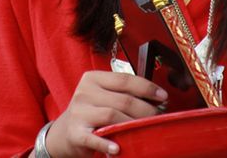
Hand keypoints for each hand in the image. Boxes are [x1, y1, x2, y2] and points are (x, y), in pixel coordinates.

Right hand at [45, 71, 167, 156]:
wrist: (63, 133)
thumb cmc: (91, 112)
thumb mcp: (102, 96)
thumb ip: (122, 93)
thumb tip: (156, 98)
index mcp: (93, 78)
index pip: (125, 79)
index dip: (147, 87)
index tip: (163, 96)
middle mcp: (84, 93)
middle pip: (123, 99)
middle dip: (146, 109)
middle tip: (158, 117)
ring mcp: (79, 113)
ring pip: (112, 116)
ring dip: (134, 124)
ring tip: (146, 130)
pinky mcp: (75, 133)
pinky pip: (94, 138)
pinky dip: (107, 143)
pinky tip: (118, 148)